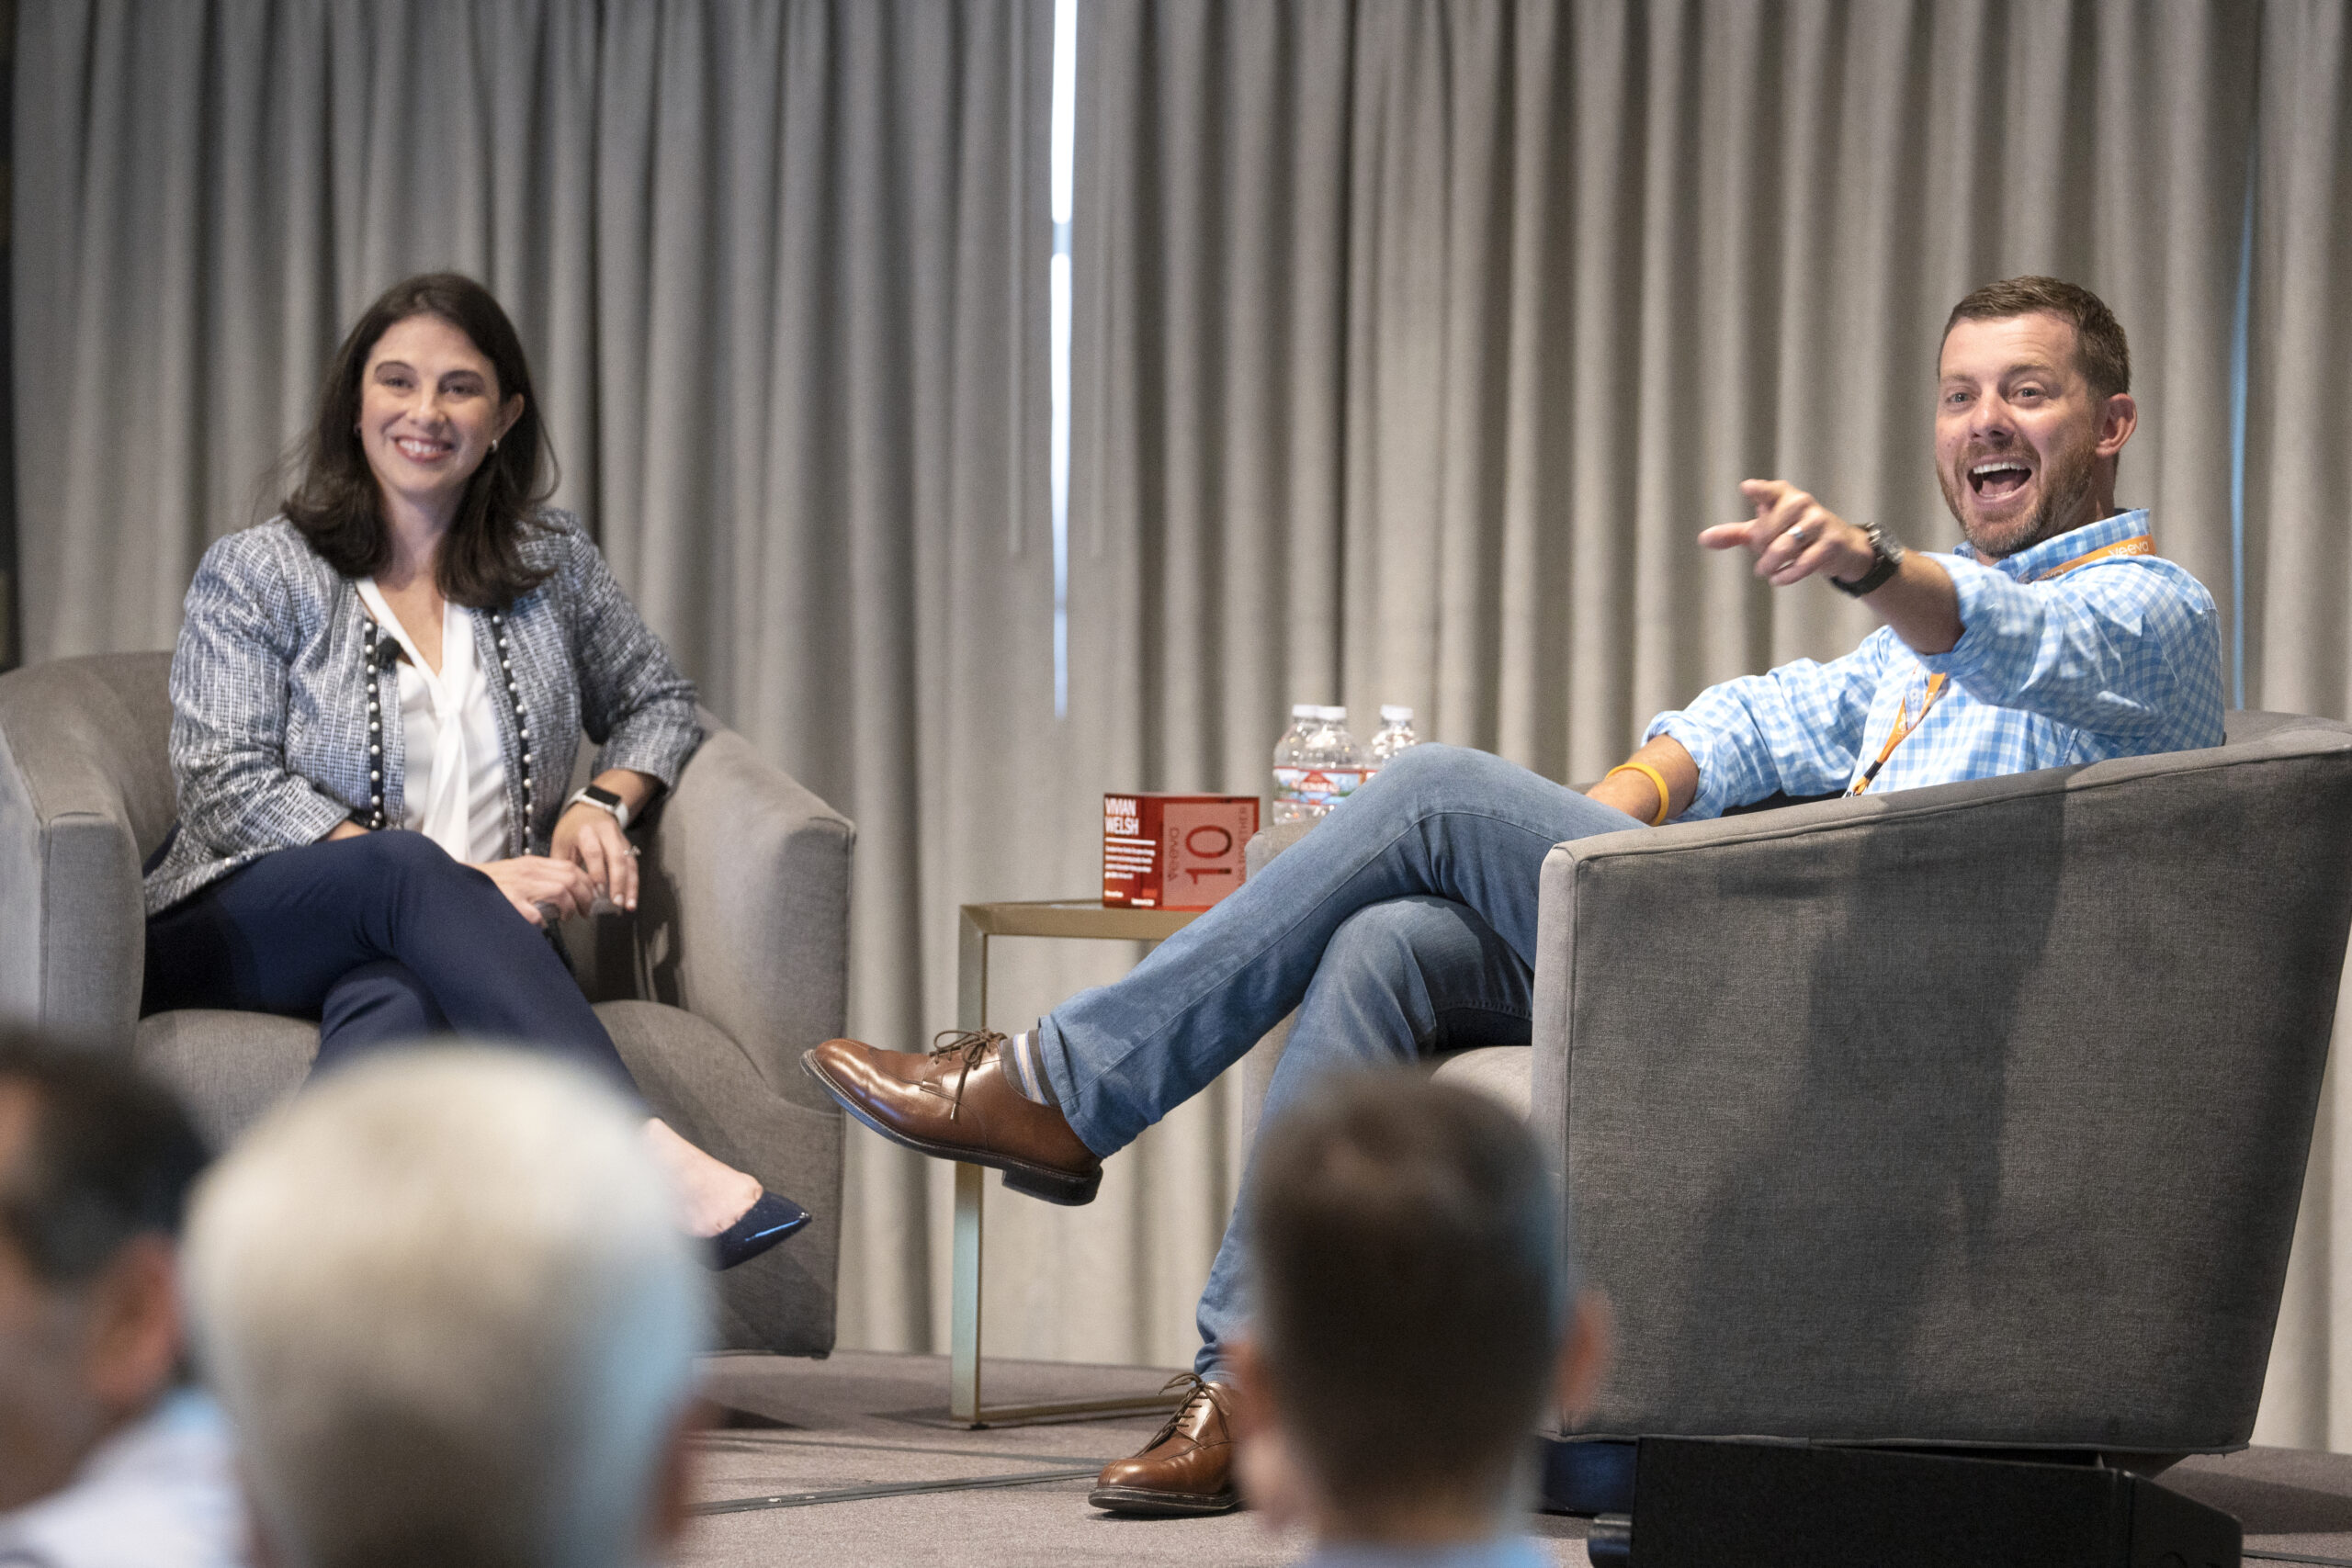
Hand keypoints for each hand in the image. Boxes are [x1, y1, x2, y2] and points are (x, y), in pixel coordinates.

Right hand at [474, 854, 598, 926]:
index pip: (570, 867)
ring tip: (569, 917)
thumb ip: (539, 877)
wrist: (461, 884)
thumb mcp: (517, 871)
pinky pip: (535, 914)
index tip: (592, 895)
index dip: (587, 882)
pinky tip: (541, 924)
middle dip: (585, 896)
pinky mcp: (509, 902)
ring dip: (570, 907)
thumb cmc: (491, 882)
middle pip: (571, 879)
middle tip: (586, 911)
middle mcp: (529, 871)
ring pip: (560, 891)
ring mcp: (519, 886)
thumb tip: (565, 891)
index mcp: (532, 863)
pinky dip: (542, 921)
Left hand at [551, 801, 639, 911]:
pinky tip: (632, 898)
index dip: (597, 873)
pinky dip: (633, 883)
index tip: (597, 892)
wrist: (592, 809)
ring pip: (629, 863)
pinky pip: (633, 865)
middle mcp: (607, 834)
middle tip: (616, 902)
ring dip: (630, 885)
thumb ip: (565, 866)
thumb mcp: (561, 843)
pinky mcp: (628, 846)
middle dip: (618, 882)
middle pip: (617, 858)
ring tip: (629, 905)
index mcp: (586, 832)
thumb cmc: (572, 829)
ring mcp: (620, 840)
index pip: (594, 853)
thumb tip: (568, 892)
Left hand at [1699, 479, 1875, 586]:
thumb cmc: (1794, 534)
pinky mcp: (1831, 544)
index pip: (1770, 491)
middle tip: (1762, 553)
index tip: (1747, 488)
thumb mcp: (1763, 532)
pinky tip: (1777, 579)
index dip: (1759, 491)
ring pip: (1785, 547)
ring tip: (1765, 570)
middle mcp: (1802, 503)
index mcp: (1783, 495)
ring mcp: (1819, 522)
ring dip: (1770, 563)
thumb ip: (1734, 534)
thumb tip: (1703, 539)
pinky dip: (1786, 575)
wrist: (1840, 546)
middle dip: (1760, 548)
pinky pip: (1804, 563)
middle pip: (1767, 530)